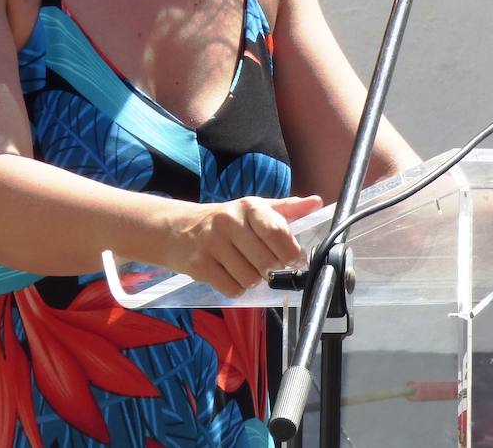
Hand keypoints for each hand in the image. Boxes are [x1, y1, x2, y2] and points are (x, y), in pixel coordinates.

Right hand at [161, 195, 322, 297]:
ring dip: (254, 280)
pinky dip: (237, 289)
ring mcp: (212, 244)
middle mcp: (230, 222)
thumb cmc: (224, 221)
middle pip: (267, 262)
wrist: (176, 228)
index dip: (291, 253)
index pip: (277, 232)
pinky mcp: (199, 265)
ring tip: (245, 267)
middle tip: (266, 265)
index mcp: (249, 207)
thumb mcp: (254, 209)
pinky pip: (232, 289)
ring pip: (251, 279)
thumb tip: (316, 202)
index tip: (294, 261)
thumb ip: (287, 209)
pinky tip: (231, 275)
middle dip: (272, 270)